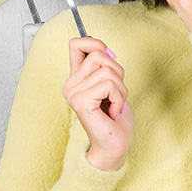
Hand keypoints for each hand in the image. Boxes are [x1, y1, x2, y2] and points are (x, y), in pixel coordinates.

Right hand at [62, 37, 132, 169]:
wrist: (114, 146)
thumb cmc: (115, 118)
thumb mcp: (112, 84)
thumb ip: (105, 66)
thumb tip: (104, 48)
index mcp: (76, 78)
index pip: (77, 44)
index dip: (96, 44)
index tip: (109, 60)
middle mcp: (70, 84)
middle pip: (99, 53)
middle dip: (118, 72)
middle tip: (115, 94)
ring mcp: (73, 93)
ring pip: (108, 70)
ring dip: (121, 89)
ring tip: (115, 105)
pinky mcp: (81, 101)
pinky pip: (109, 84)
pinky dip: (119, 98)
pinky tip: (113, 112)